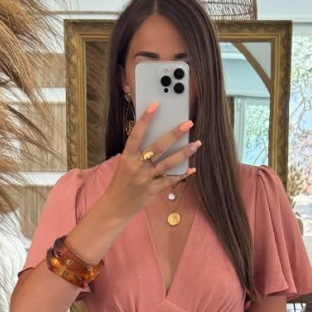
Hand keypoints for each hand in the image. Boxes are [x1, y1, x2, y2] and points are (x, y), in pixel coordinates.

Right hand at [99, 102, 200, 222]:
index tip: (156, 105)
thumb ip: (139, 153)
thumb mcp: (126, 164)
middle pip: (158, 146)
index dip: (146, 119)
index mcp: (127, 156)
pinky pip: (170, 180)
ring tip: (196, 144)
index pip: (137, 134)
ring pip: (168, 163)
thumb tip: (161, 139)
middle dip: (174, 134)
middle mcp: (136, 165)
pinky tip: (192, 169)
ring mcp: (145, 178)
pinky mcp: (152, 190)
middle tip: (188, 123)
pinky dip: (182, 175)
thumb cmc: (122, 182)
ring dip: (183, 153)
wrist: (116, 205)